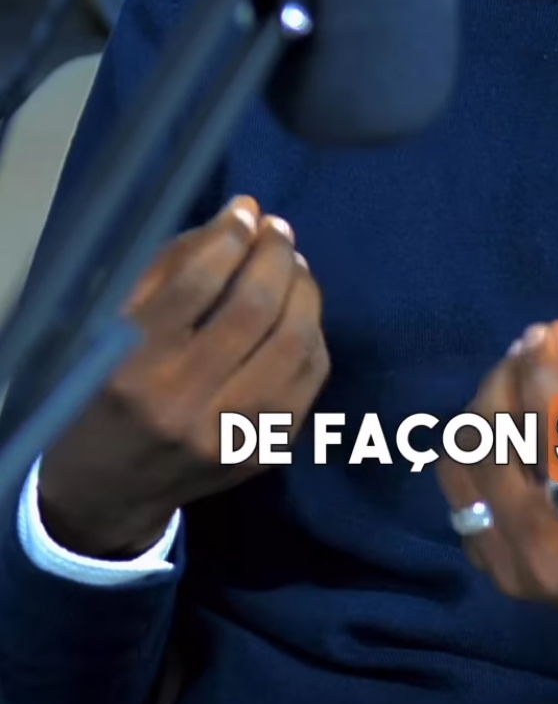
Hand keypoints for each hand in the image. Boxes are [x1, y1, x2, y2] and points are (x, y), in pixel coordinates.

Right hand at [37, 196, 329, 559]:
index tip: (245, 212)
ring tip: (293, 264)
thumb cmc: (100, 393)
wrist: (107, 491)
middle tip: (278, 230)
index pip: (196, 286)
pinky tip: (297, 314)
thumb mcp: (112, 328)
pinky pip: (308, 379)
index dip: (230, 238)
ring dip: (303, 290)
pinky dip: (310, 335)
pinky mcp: (263, 452)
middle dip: (275, 256)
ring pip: (294, 344)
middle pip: (255, 310)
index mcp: (133, 368)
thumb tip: (237, 217)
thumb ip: (168, 271)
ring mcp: (232, 435)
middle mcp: (185, 404)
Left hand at [436, 319, 557, 660]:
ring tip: (511, 381)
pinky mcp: (492, 571)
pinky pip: (459, 493)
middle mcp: (550, 552)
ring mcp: (512, 567)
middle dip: (508, 380)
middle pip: (498, 443)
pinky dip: (475, 451)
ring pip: (465, 463)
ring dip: (483, 409)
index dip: (546, 375)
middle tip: (528, 347)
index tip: (549, 333)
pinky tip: (501, 428)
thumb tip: (553, 342)